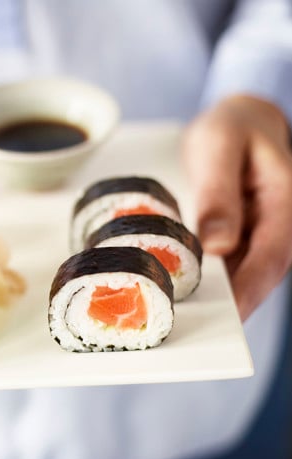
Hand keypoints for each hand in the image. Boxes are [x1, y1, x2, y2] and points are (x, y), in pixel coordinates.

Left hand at [183, 94, 291, 320]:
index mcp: (284, 203)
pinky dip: (208, 277)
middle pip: (258, 275)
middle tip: (194, 328)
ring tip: (182, 316)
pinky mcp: (243, 238)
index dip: (249, 291)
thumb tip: (216, 245)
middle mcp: (279, 225)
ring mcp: (262, 235)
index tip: (227, 317)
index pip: (271, 258)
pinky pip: (228, 264)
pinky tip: (183, 288)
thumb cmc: (230, 129)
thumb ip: (218, 193)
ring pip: (243, 274)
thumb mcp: (217, 147)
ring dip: (218, 296)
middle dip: (230, 304)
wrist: (238, 122)